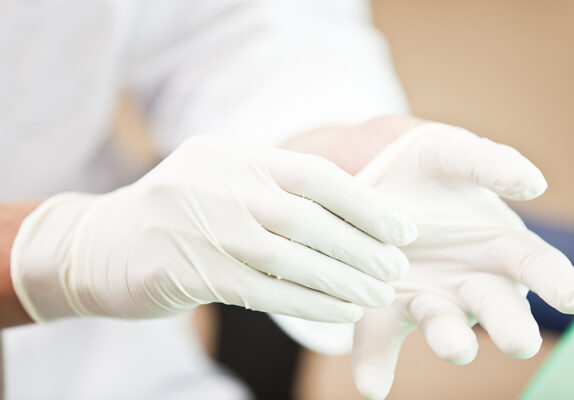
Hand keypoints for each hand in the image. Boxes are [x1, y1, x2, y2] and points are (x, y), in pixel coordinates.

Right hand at [10, 135, 416, 322]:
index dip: (367, 203)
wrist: (101, 242)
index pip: (316, 174)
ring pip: (289, 257)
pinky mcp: (188, 271)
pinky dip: (309, 303)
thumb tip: (353, 206)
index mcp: (235, 154)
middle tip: (397, 269)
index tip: (404, 229)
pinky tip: (340, 313)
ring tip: (379, 295)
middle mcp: (220, 184)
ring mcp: (201, 227)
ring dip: (342, 280)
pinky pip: (264, 290)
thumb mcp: (224, 179)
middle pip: (308, 218)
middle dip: (361, 247)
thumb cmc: (180, 211)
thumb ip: (276, 185)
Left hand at [351, 120, 573, 398]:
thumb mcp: (456, 154)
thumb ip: (490, 163)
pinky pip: (379, 337)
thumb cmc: (428, 169)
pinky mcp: (382, 306)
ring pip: (441, 323)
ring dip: (450, 338)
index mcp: (497, 247)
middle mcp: (468, 281)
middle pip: (496, 307)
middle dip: (509, 325)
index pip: (537, 266)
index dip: (558, 281)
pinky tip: (372, 385)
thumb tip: (533, 184)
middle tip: (517, 341)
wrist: (375, 177)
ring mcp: (425, 296)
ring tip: (455, 347)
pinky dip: (375, 363)